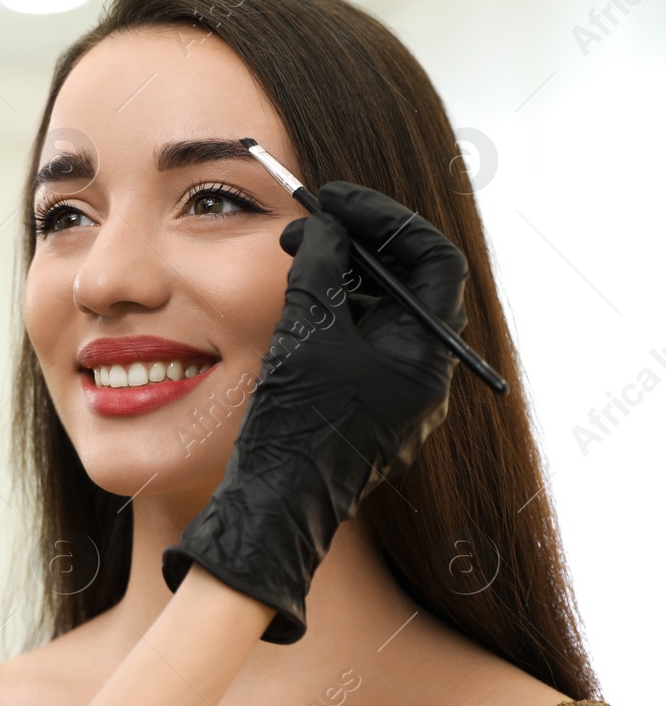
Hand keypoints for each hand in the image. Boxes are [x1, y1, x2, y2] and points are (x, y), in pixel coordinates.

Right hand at [161, 179, 469, 642]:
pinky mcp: (364, 407)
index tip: (337, 200)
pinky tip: (294, 302)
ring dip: (342, 276)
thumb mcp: (309, 329)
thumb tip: (327, 227)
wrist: (274, 505)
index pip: (432, 260)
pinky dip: (332, 313)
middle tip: (310, 222)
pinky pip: (358, 344)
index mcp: (429, 354)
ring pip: (379, 313)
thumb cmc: (298, 422)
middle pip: (406, 284)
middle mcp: (423, 375)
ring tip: (295, 256)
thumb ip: (325, 266)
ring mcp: (395, 395)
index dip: (386, 219)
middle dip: (359, 244)